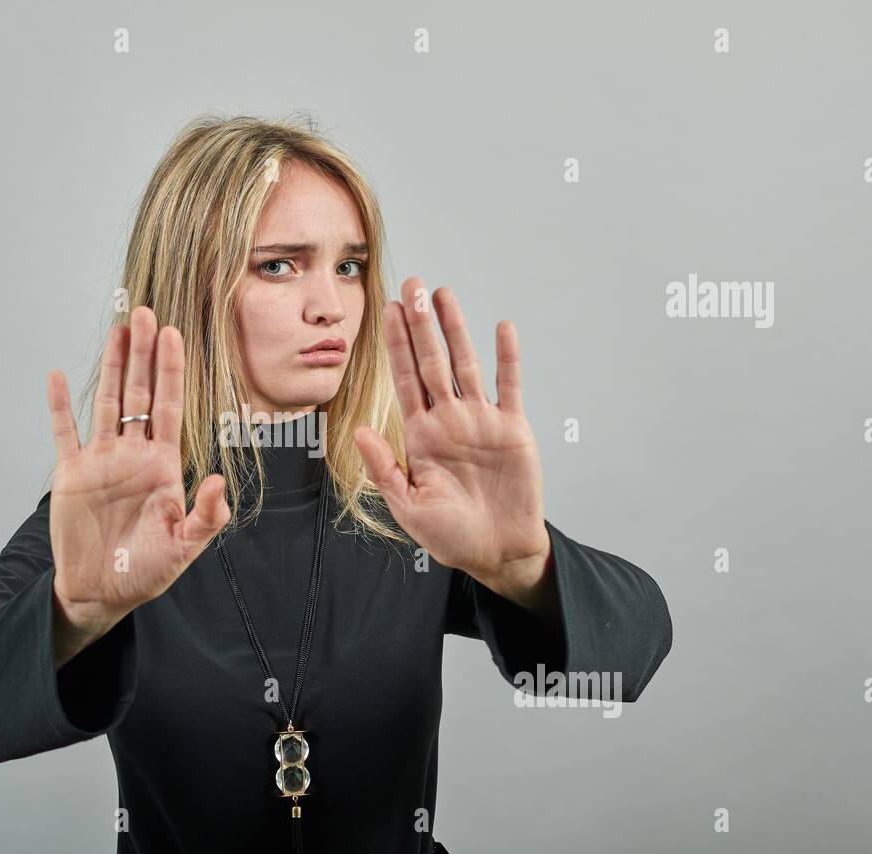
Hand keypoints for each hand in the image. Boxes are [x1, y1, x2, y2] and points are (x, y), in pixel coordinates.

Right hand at [46, 306, 230, 637]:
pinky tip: (56, 377)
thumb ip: (206, 516)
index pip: (170, 407)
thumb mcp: (184, 547)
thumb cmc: (146, 572)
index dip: (171, 371)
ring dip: (110, 366)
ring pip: (106, 402)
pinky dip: (58, 405)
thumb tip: (218, 481)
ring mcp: (101, 460)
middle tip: (145, 314)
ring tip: (115, 329)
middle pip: (139, 393)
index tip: (173, 334)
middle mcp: (133, 454)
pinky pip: (64, 432)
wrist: (101, 592)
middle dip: (143, 354)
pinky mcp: (71, 473)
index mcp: (163, 465)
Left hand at [352, 277, 551, 600]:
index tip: (386, 311)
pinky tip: (502, 327)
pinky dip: (507, 357)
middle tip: (410, 284)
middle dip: (419, 323)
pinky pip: (509, 386)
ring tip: (443, 294)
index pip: (403, 379)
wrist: (497, 551)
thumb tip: (359, 431)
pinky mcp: (512, 429)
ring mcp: (480, 420)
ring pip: (465, 364)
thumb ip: (385, 469)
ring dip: (455, 329)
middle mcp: (448, 419)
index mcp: (420, 435)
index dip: (395, 345)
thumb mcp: (408, 507)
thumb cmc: (452, 536)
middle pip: (431, 361)